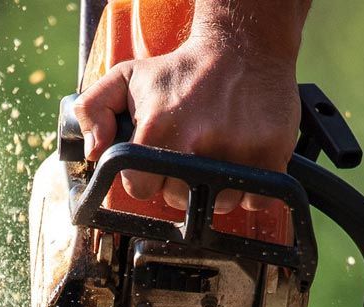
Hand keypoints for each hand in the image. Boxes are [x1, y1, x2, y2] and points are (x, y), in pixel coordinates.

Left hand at [73, 16, 302, 212]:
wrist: (244, 44)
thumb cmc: (183, 69)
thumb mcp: (127, 77)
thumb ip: (93, 110)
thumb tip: (93, 152)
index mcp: (159, 130)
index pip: (140, 188)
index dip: (143, 179)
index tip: (153, 163)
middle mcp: (198, 144)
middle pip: (179, 200)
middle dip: (178, 184)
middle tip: (187, 153)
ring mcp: (237, 152)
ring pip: (218, 206)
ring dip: (214, 191)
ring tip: (214, 157)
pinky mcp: (271, 154)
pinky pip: (256, 200)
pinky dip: (251, 192)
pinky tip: (241, 164)